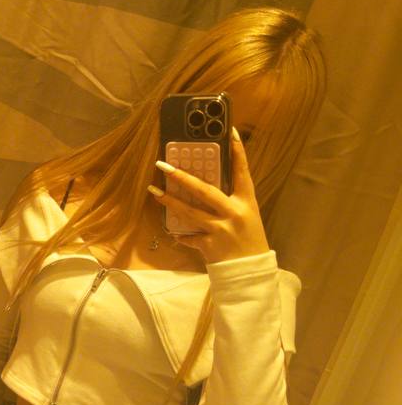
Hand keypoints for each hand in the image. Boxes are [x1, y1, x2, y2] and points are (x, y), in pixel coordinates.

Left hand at [149, 129, 269, 262]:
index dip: (237, 152)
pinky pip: (189, 237)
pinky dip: (181, 235)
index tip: (231, 132)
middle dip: (182, 177)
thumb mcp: (247, 218)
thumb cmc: (249, 242)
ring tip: (154, 191)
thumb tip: (205, 187)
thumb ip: (230, 203)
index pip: (242, 172)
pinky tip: (174, 233)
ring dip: (170, 201)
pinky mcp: (209, 245)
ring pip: (189, 212)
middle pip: (204, 190)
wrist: (250, 272)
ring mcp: (221, 229)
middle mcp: (234, 213)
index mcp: (246, 203)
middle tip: (164, 166)